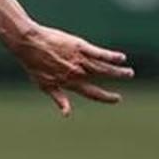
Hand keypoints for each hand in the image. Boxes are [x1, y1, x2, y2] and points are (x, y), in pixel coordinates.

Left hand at [5, 24, 134, 115]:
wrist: (29, 44)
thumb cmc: (34, 64)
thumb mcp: (44, 85)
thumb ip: (59, 98)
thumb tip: (67, 114)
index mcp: (69, 82)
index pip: (92, 93)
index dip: (105, 97)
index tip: (117, 99)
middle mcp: (77, 72)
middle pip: (102, 76)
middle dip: (117, 77)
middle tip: (129, 75)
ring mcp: (79, 59)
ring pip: (103, 66)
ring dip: (117, 69)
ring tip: (129, 71)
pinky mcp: (79, 46)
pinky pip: (99, 52)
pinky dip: (111, 56)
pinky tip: (121, 57)